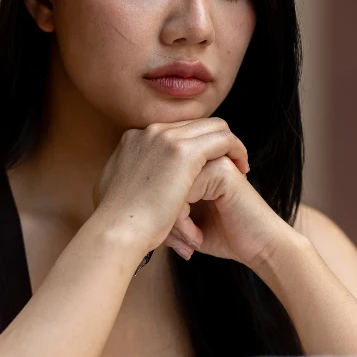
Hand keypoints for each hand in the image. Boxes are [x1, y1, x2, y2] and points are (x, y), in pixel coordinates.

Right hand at [92, 118, 249, 257]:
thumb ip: (130, 178)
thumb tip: (138, 181)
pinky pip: (223, 138)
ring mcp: (165, 137)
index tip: (205, 167)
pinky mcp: (182, 151)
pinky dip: (237, 150)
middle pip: (195, 124)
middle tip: (229, 164)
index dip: (195, 147)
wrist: (116, 232)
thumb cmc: (117, 224)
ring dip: (229, 145)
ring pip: (213, 126)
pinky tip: (241, 170)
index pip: (176, 131)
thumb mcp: (115, 190)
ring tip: (239, 167)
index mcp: (133, 139)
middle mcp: (149, 131)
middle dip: (214, 142)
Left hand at [165, 155, 296, 266]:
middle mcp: (197, 154)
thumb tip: (127, 206)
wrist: (258, 249)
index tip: (168, 237)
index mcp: (186, 159)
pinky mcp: (221, 171)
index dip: (157, 212)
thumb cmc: (219, 235)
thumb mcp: (180, 219)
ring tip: (185, 242)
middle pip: (157, 181)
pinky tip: (195, 238)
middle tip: (177, 242)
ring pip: (167, 187)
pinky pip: (183, 193)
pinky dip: (182, 221)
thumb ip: (160, 203)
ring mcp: (210, 159)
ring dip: (172, 220)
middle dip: (161, 216)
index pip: (153, 177)